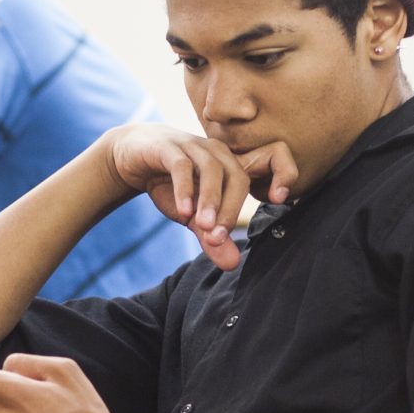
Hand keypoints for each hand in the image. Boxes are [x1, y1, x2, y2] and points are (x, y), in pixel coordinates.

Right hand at [101, 124, 297, 271]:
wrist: (131, 157)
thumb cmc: (169, 183)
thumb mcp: (192, 215)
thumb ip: (211, 238)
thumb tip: (232, 265)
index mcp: (230, 165)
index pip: (266, 164)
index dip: (283, 173)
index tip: (280, 201)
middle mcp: (217, 152)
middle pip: (237, 176)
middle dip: (232, 209)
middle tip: (219, 237)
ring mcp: (193, 146)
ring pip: (211, 170)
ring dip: (210, 200)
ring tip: (204, 227)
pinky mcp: (168, 147)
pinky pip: (181, 166)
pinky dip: (184, 189)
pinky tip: (183, 211)